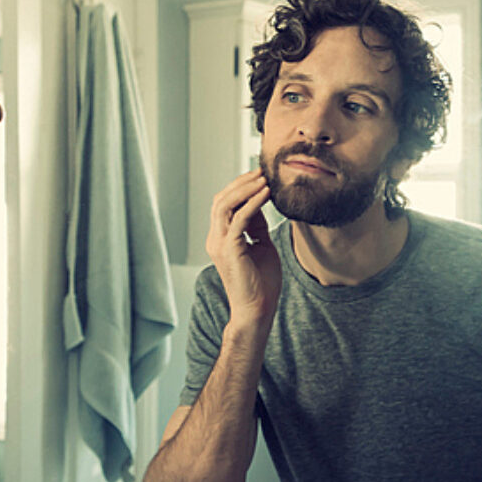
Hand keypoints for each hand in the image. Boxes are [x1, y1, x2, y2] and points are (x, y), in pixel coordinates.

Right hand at [206, 170, 280, 328]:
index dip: (240, 188)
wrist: (257, 311)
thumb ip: (257, 226)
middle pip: (221, 200)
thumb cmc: (261, 283)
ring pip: (225, 205)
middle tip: (261, 170)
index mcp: (221, 239)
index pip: (225, 204)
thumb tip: (261, 204)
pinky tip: (266, 193)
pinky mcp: (229, 249)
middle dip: (241, 182)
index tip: (260, 176)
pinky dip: (252, 202)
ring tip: (264, 177)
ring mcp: (219, 244)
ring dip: (245, 188)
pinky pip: (238, 218)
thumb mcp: (261, 246)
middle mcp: (215, 239)